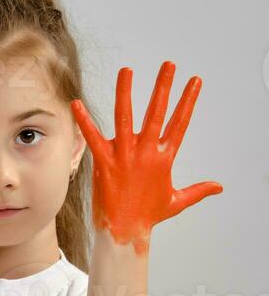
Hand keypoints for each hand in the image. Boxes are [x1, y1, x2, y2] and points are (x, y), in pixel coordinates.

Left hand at [71, 60, 222, 255]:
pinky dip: (84, 121)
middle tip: (168, 64)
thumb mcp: (177, 201)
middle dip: (163, 87)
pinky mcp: (104, 162)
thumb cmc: (148, 216)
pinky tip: (76, 104)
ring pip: (124, 117)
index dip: (187, 101)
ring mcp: (124, 156)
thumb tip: (219, 187)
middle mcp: (145, 153)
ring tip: (127, 71)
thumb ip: (198, 190)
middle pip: (156, 113)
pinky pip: (93, 137)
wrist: (123, 231)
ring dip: (125, 92)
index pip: (179, 123)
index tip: (194, 81)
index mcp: (163, 158)